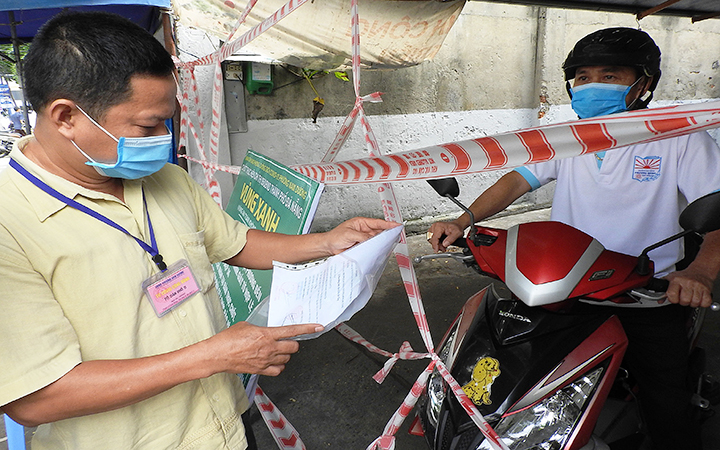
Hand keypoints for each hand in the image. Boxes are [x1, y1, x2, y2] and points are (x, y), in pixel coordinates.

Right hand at [207, 322, 322, 375]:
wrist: (217, 355)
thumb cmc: (228, 339)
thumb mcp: (246, 325)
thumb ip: (261, 328)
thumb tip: (267, 331)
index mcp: (267, 334)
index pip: (293, 331)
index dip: (308, 328)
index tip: (318, 327)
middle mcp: (269, 348)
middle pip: (294, 348)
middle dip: (293, 344)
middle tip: (286, 342)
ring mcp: (266, 360)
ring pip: (287, 359)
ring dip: (285, 355)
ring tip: (276, 351)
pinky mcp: (261, 370)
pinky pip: (278, 370)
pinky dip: (279, 366)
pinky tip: (274, 362)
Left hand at [323, 217, 400, 254]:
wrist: (328, 247)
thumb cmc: (335, 237)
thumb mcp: (349, 234)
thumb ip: (362, 236)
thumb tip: (372, 239)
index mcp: (361, 223)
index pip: (378, 223)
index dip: (388, 224)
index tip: (397, 225)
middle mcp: (364, 231)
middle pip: (379, 232)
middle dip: (388, 234)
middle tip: (396, 236)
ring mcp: (364, 240)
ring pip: (376, 241)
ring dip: (382, 243)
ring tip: (389, 245)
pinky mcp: (362, 248)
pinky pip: (372, 249)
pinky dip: (376, 250)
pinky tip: (379, 251)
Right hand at [427, 221, 464, 251]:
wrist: (456, 226)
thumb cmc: (456, 228)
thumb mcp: (457, 233)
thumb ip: (451, 239)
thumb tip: (444, 244)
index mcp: (439, 226)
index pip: (435, 237)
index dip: (435, 245)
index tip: (436, 250)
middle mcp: (435, 226)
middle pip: (432, 239)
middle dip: (437, 245)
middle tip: (443, 248)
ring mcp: (433, 228)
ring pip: (431, 240)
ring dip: (436, 244)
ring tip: (443, 246)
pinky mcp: (432, 231)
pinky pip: (431, 239)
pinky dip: (436, 242)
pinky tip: (440, 244)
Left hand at [664, 268, 714, 307]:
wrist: (700, 270)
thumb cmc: (685, 276)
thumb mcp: (671, 279)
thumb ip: (664, 289)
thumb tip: (659, 300)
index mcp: (676, 280)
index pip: (671, 294)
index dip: (672, 299)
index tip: (674, 298)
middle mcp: (687, 283)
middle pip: (684, 300)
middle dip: (683, 302)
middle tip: (684, 298)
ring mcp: (698, 286)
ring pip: (695, 302)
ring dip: (693, 303)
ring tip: (691, 297)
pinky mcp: (707, 290)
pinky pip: (705, 303)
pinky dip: (702, 303)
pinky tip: (699, 298)